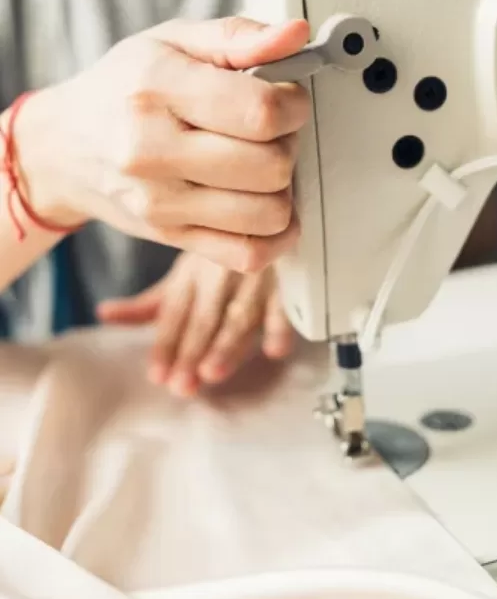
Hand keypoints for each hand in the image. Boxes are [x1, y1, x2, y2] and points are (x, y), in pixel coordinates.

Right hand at [14, 17, 311, 271]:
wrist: (64, 146)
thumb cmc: (125, 87)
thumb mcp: (174, 41)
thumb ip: (240, 36)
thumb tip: (296, 34)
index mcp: (158, 89)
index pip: (260, 112)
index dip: (293, 106)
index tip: (287, 100)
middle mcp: (154, 152)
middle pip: (271, 166)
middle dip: (288, 145)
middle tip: (271, 134)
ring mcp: (162, 203)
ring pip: (269, 213)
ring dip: (283, 190)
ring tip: (261, 167)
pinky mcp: (173, 238)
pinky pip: (250, 254)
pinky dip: (276, 236)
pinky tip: (268, 208)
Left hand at [98, 252, 294, 396]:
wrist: (263, 213)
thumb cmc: (221, 252)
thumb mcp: (184, 274)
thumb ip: (150, 303)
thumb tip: (105, 313)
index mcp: (193, 271)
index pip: (175, 313)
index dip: (166, 344)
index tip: (157, 374)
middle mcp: (222, 272)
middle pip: (205, 317)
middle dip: (193, 351)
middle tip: (182, 384)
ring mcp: (257, 276)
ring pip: (241, 314)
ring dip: (229, 344)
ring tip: (212, 372)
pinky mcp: (289, 279)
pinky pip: (286, 305)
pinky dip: (282, 325)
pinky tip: (275, 349)